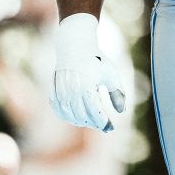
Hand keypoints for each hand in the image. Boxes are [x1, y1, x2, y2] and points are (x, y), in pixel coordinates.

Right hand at [50, 13, 125, 131]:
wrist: (75, 47)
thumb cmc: (97, 61)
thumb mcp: (111, 74)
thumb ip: (118, 94)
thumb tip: (121, 112)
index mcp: (87, 85)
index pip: (95, 112)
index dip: (103, 122)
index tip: (111, 127)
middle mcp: (71, 90)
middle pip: (82, 116)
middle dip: (94, 123)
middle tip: (103, 126)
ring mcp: (60, 91)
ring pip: (69, 115)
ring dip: (80, 122)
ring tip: (92, 122)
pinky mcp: (53, 91)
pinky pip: (58, 110)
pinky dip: (67, 116)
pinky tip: (77, 118)